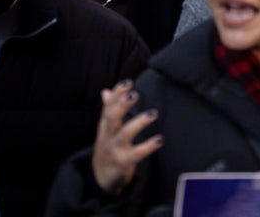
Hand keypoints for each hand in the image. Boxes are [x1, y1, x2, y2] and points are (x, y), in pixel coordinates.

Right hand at [91, 80, 162, 194]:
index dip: (117, 94)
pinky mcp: (123, 162)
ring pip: (125, 133)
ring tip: (153, 113)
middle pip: (112, 117)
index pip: (108, 106)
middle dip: (122, 105)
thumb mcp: (105, 130)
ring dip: (139, 122)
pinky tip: (160, 139)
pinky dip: (148, 146)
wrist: (100, 178)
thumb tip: (106, 91)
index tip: (128, 82)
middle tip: (135, 94)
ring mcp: (115, 149)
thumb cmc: (107, 149)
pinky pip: (136, 154)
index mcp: (105, 126)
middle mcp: (108, 135)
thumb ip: (108, 110)